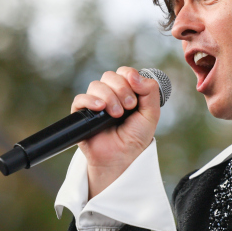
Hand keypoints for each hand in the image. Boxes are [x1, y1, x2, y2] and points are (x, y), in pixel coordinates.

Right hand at [70, 67, 160, 197]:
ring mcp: (95, 103)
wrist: (122, 157)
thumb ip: (150, 91)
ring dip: (110, 97)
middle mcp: (110, 94)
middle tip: (129, 107)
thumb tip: (134, 75)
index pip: (124, 72)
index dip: (130, 78)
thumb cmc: (135, 137)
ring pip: (96, 85)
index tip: (136, 97)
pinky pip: (80, 98)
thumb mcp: (151, 114)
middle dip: (121, 89)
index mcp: (126, 91)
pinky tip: (100, 108)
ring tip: (117, 115)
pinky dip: (90, 100)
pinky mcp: (81, 113)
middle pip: (110, 76)